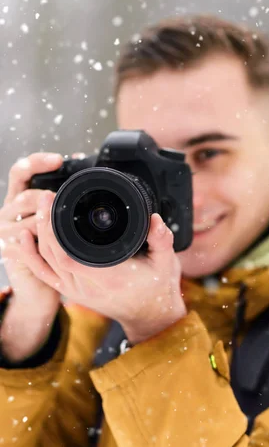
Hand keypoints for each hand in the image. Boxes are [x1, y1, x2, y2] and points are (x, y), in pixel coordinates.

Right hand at [0, 152, 63, 312]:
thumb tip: (83, 170)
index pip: (21, 171)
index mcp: (18, 197)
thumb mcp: (58, 220)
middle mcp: (8, 211)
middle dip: (48, 198)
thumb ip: (62, 200)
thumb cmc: (53, 250)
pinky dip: (42, 242)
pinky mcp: (9, 250)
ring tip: (66, 229)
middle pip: (25, 195)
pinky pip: (26, 243)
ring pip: (28, 220)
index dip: (37, 162)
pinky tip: (52, 241)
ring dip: (49, 225)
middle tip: (65, 204)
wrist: (39, 286)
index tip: (58, 160)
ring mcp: (5, 231)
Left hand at [18, 190, 186, 344]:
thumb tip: (155, 219)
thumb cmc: (158, 288)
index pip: (71, 256)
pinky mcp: (72, 291)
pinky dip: (31, 256)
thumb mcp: (166, 262)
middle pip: (54, 254)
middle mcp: (89, 287)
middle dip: (45, 224)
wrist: (150, 317)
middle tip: (45, 197)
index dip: (56, 230)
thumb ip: (161, 239)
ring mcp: (77, 291)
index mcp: (110, 278)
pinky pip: (45, 274)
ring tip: (39, 208)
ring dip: (38, 235)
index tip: (57, 202)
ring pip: (46, 262)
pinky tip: (24, 238)